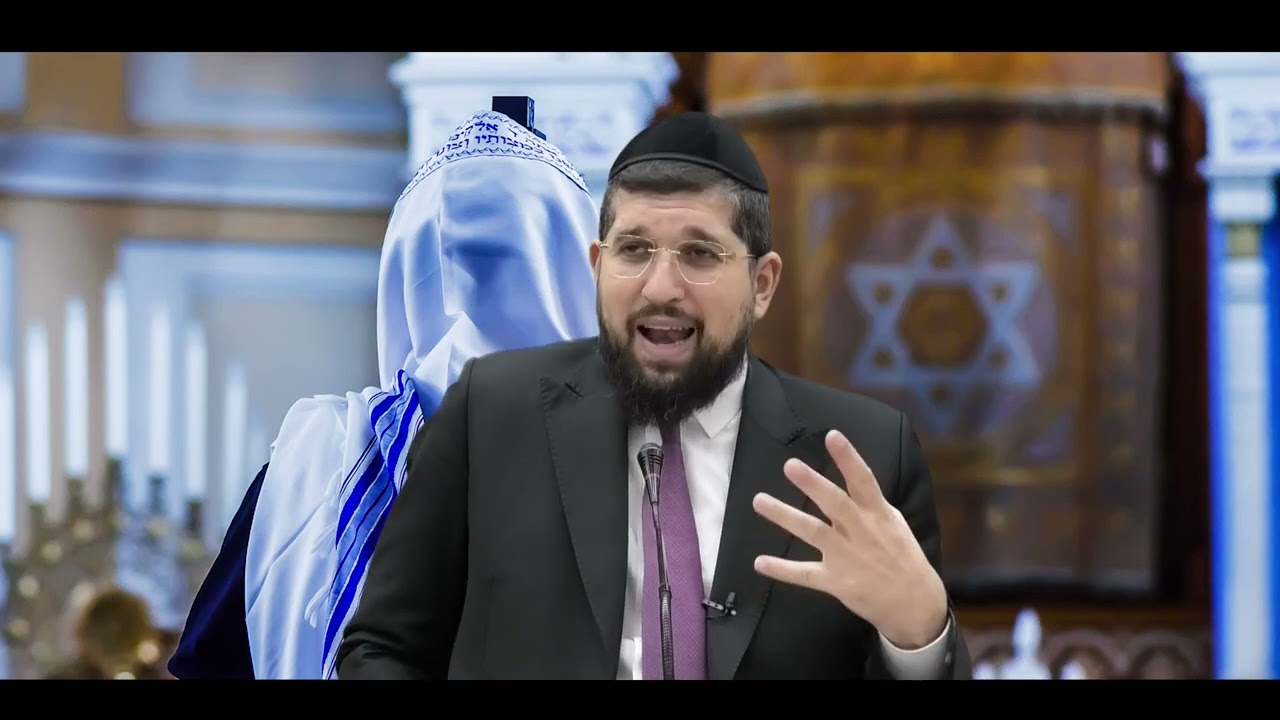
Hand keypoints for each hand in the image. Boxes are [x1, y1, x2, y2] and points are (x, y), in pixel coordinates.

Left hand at [751, 429, 947, 649]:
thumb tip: (853, 477)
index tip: (832, 436)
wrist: (914, 602)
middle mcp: (860, 531)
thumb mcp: (894, 522)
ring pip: (812, 532)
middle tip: (790, 466)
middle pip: (834, 504)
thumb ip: (870, 502)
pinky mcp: (835, 581)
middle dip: (813, 484)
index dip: (848, 458)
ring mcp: (846, 556)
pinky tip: (760, 562)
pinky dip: (782, 569)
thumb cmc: (902, 556)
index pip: (863, 481)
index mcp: (877, 514)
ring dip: (785, 516)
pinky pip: (805, 575)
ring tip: (759, 501)